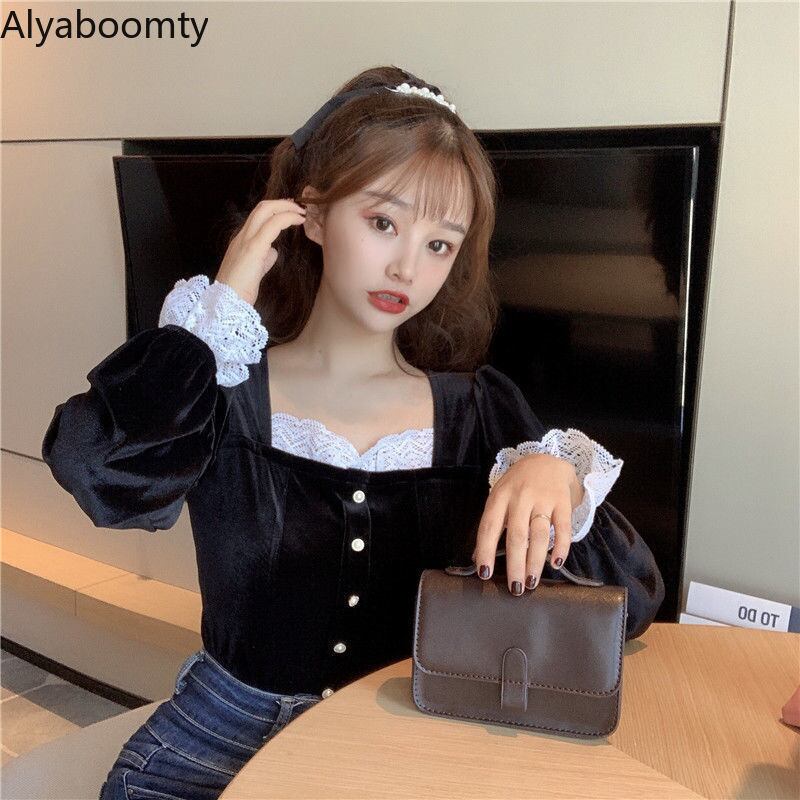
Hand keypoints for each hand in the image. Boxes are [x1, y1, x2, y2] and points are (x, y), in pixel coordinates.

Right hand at [215, 198, 307, 305]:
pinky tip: (299, 221)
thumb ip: (263, 259)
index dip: (274, 210)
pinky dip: (287, 218)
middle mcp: (241, 236)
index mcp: (240, 241)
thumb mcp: (254, 270)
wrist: (227, 303)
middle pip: (261, 208)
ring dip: (286, 207)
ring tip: (301, 212)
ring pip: (265, 210)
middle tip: (298, 207)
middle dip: (282, 203)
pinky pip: (272, 225)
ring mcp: (246, 240)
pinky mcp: (254, 248)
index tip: (289, 211)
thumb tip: (273, 252)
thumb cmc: (239, 291)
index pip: (257, 217)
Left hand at [471, 453, 583, 594]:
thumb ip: (491, 525)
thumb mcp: (499, 497)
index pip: (489, 527)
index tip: (485, 574)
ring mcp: (542, 498)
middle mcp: (520, 498)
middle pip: (516, 536)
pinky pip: (562, 527)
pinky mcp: (562, 501)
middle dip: (515, 565)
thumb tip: (478, 557)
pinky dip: (561, 546)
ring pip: (538, 535)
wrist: (546, 459)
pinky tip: (556, 563)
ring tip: (532, 581)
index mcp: (499, 497)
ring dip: (535, 561)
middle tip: (515, 588)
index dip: (486, 551)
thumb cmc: (518, 484)